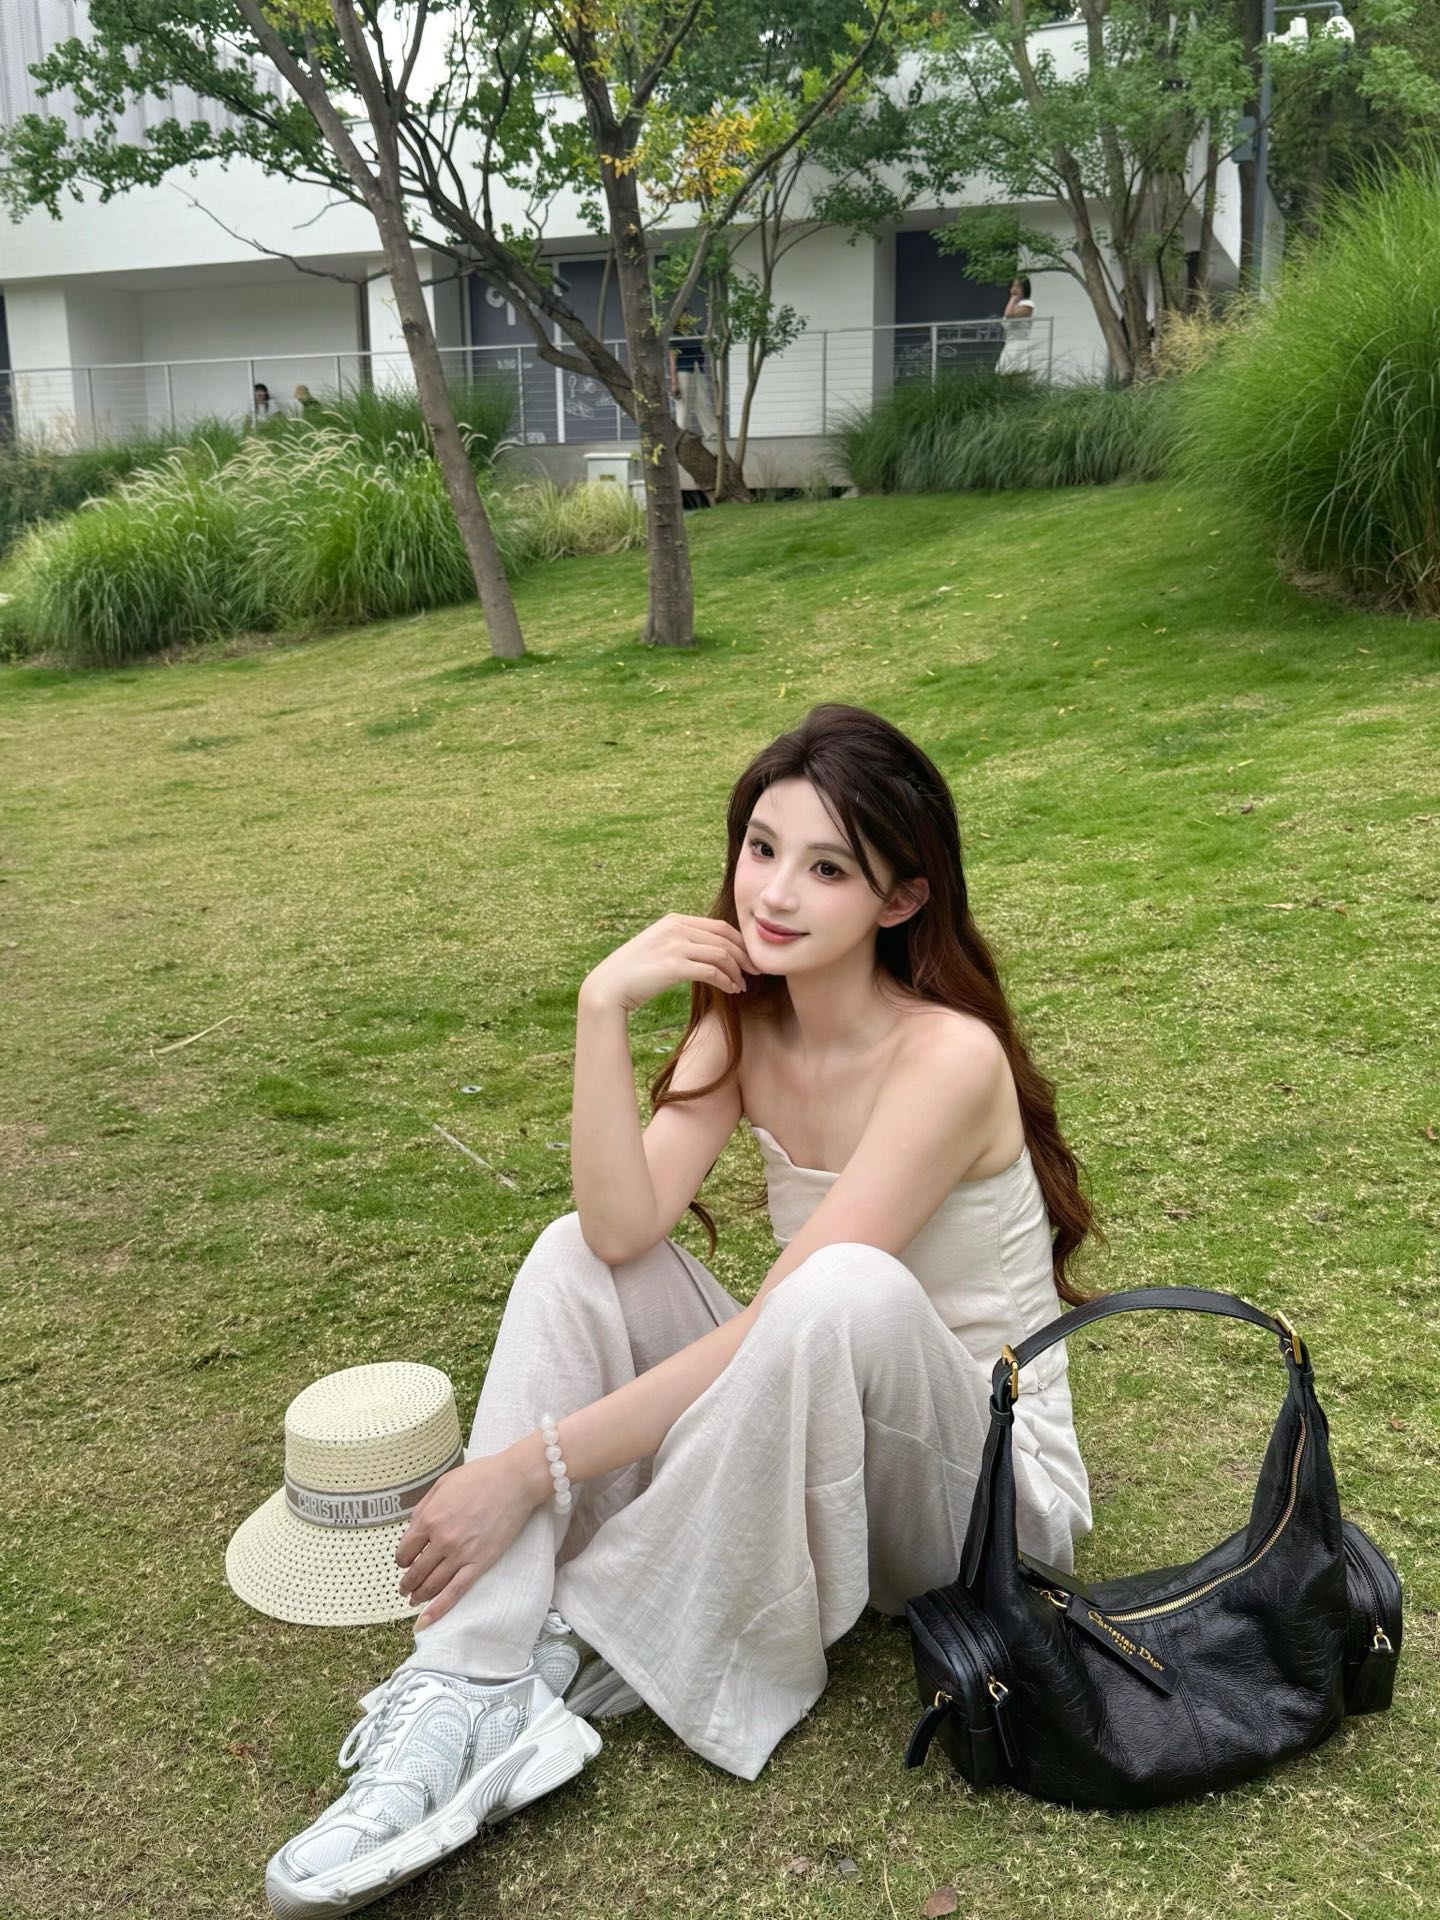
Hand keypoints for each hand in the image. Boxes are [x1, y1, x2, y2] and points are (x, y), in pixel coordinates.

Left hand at [395, 1452, 538, 1627]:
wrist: (514, 1480)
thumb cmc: (480, 1476)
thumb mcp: (443, 1484)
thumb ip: (424, 1507)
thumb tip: (412, 1528)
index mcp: (429, 1518)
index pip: (404, 1550)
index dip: (402, 1559)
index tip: (405, 1561)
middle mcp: (441, 1539)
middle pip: (416, 1571)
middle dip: (407, 1582)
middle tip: (405, 1587)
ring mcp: (460, 1554)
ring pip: (432, 1585)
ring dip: (419, 1595)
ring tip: (414, 1599)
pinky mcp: (480, 1563)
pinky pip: (455, 1592)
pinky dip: (438, 1609)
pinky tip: (426, 1620)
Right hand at [582, 912, 757, 1015]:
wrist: (608, 987)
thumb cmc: (632, 973)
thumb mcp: (656, 948)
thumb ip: (678, 943)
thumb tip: (703, 951)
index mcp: (673, 920)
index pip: (718, 926)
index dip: (738, 942)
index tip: (748, 958)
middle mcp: (676, 928)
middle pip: (724, 938)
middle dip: (744, 955)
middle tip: (755, 971)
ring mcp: (674, 945)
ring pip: (721, 954)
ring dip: (737, 971)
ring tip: (742, 985)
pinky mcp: (674, 965)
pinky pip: (712, 971)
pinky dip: (727, 980)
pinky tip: (732, 990)